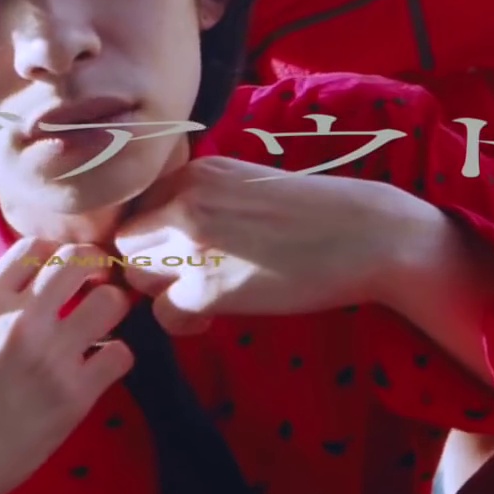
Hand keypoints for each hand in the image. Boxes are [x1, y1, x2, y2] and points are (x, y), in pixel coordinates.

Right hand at [0, 239, 133, 493]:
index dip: (53, 255)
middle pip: (79, 260)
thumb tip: (0, 308)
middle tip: (92, 290)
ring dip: (110, 310)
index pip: (34, 248)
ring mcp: (51, 357)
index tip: (59, 271)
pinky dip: (115, 358)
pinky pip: (121, 355)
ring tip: (99, 329)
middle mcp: (21, 320)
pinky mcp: (74, 397)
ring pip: (112, 301)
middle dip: (91, 271)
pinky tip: (98, 370)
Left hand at [112, 157, 436, 334]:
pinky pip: (163, 314)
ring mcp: (192, 244)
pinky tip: (212, 317)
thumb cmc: (315, 213)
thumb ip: (199, 199)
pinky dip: (183, 322)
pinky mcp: (208, 288)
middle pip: (128, 242)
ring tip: (203, 295)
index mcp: (195, 172)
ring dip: (163, 291)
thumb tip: (160, 235)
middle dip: (150, 264)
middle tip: (187, 276)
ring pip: (137, 277)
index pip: (137, 206)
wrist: (366, 235)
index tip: (178, 249)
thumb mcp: (245, 184)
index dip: (152, 234)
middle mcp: (184, 201)